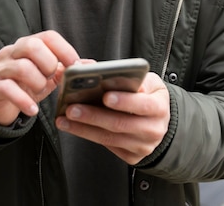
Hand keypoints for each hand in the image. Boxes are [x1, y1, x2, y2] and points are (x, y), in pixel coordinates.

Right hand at [0, 30, 79, 125]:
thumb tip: (91, 65)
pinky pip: (8, 89)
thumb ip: (67, 69)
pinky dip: (24, 101)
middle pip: (32, 45)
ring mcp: (0, 69)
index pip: (48, 36)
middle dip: (48, 64)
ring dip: (38, 83)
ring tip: (40, 92)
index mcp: (28, 44)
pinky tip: (32, 110)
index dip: (64, 49)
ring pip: (22, 67)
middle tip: (51, 78)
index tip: (74, 64)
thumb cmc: (28, 86)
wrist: (2, 104)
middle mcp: (12, 52)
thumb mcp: (49, 76)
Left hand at [55, 72, 169, 164]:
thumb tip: (94, 67)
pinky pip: (107, 146)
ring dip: (83, 128)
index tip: (105, 96)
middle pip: (120, 124)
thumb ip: (126, 74)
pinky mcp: (132, 156)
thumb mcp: (146, 80)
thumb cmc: (148, 95)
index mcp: (159, 107)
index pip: (143, 105)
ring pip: (109, 138)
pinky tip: (74, 127)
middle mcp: (154, 129)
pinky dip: (88, 135)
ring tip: (64, 119)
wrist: (158, 121)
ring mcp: (143, 146)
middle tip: (72, 108)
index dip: (124, 101)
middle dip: (93, 116)